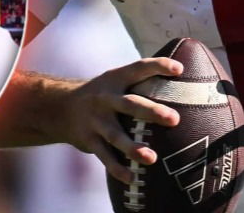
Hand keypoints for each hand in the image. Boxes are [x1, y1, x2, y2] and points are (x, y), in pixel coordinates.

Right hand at [60, 57, 181, 183]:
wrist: (59, 107)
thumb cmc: (104, 94)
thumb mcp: (116, 80)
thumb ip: (141, 82)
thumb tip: (183, 83)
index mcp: (116, 78)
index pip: (139, 68)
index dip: (158, 66)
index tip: (179, 70)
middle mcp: (105, 98)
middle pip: (130, 104)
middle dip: (152, 112)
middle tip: (174, 119)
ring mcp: (96, 120)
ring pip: (116, 135)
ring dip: (133, 147)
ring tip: (151, 158)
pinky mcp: (89, 140)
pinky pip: (104, 156)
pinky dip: (117, 168)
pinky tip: (131, 177)